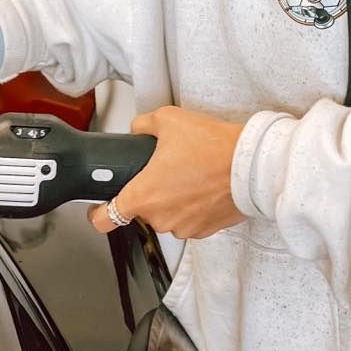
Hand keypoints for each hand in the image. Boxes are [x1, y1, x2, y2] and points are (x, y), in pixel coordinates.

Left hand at [88, 106, 246, 241]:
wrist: (252, 165)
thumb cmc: (213, 147)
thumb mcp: (169, 120)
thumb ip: (143, 125)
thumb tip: (139, 129)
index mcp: (143, 196)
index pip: (104, 220)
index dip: (98, 214)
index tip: (98, 209)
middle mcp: (160, 218)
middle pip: (142, 210)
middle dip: (150, 192)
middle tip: (167, 171)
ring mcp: (183, 227)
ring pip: (167, 214)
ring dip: (172, 199)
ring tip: (190, 175)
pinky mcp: (205, 230)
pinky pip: (189, 219)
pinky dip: (193, 206)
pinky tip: (204, 186)